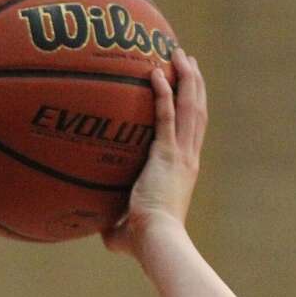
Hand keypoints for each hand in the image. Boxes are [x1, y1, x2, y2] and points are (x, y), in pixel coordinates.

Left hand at [103, 48, 206, 254]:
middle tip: (187, 60)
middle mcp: (187, 158)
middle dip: (193, 83)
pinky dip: (163, 93)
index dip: (192, 108)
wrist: (155, 240)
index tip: (189, 90)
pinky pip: (166, 116)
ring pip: (189, 107)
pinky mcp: (168, 155)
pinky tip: (156, 73)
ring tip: (179, 54)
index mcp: (183, 170)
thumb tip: (99, 228)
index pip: (192, 132)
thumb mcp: (125, 229)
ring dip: (185, 78)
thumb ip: (115, 224)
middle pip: (196, 110)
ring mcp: (180, 154)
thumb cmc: (142, 241)